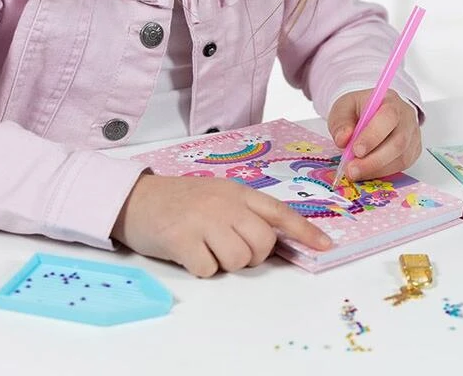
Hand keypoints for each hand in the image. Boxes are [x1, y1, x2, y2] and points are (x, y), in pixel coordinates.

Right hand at [111, 174, 331, 276]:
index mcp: (237, 192)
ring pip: (239, 259)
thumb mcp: (217, 195)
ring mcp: (204, 220)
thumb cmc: (180, 200)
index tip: (325, 245)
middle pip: (262, 243)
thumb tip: (271, 242)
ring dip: (224, 262)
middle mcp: (225, 203)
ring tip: (206, 247)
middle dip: (253, 255)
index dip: (304, 230)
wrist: (137, 198)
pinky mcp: (183, 239)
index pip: (278, 211)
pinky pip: (209, 270)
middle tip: (230, 248)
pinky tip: (188, 252)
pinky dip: (201, 268)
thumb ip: (243, 212)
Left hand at [327, 89, 421, 181]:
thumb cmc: (360, 109)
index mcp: (390, 101)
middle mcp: (406, 118)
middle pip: (398, 141)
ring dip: (376, 169)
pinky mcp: (413, 152)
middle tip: (352, 169)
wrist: (374, 112)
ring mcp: (413, 136)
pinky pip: (402, 166)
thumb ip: (341, 122)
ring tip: (355, 172)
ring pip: (401, 158)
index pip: (388, 117)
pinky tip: (366, 172)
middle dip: (373, 160)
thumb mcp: (344, 108)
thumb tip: (343, 139)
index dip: (373, 135)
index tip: (355, 150)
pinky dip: (382, 172)